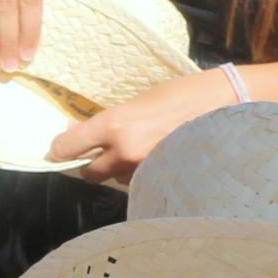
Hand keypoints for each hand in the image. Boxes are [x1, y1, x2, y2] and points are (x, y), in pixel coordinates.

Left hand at [46, 68, 233, 186]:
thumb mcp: (137, 102)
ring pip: (115, 179)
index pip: (68, 148)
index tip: (57, 149)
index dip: (59, 150)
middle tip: (98, 153)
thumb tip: (77, 132)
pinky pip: (138, 182)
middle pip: (88, 174)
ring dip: (118, 168)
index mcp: (114, 124)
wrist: (221, 106)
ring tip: (139, 149)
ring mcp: (143, 169)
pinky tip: (154, 157)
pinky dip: (140, 173)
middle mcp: (124, 151)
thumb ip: (107, 121)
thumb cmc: (180, 95)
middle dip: (90, 165)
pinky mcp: (160, 179)